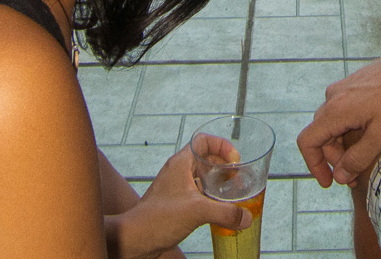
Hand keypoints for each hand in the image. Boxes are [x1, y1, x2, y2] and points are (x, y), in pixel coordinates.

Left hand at [107, 142, 250, 258]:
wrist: (134, 241)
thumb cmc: (156, 219)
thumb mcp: (196, 211)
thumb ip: (225, 213)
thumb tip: (246, 217)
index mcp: (181, 163)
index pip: (204, 141)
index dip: (222, 146)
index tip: (234, 160)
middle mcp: (178, 172)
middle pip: (206, 158)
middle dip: (223, 165)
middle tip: (236, 176)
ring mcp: (176, 188)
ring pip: (201, 177)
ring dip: (217, 182)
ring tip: (231, 192)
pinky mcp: (175, 204)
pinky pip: (197, 194)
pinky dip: (210, 197)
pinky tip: (218, 210)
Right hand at [297, 37, 380, 187]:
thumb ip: (358, 158)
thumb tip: (339, 177)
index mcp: (336, 109)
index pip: (308, 141)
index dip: (314, 166)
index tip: (329, 183)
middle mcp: (335, 95)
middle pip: (321, 133)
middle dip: (335, 158)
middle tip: (355, 177)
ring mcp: (346, 86)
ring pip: (334, 121)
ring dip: (344, 144)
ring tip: (365, 159)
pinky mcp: (358, 82)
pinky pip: (345, 109)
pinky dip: (351, 128)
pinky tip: (371, 136)